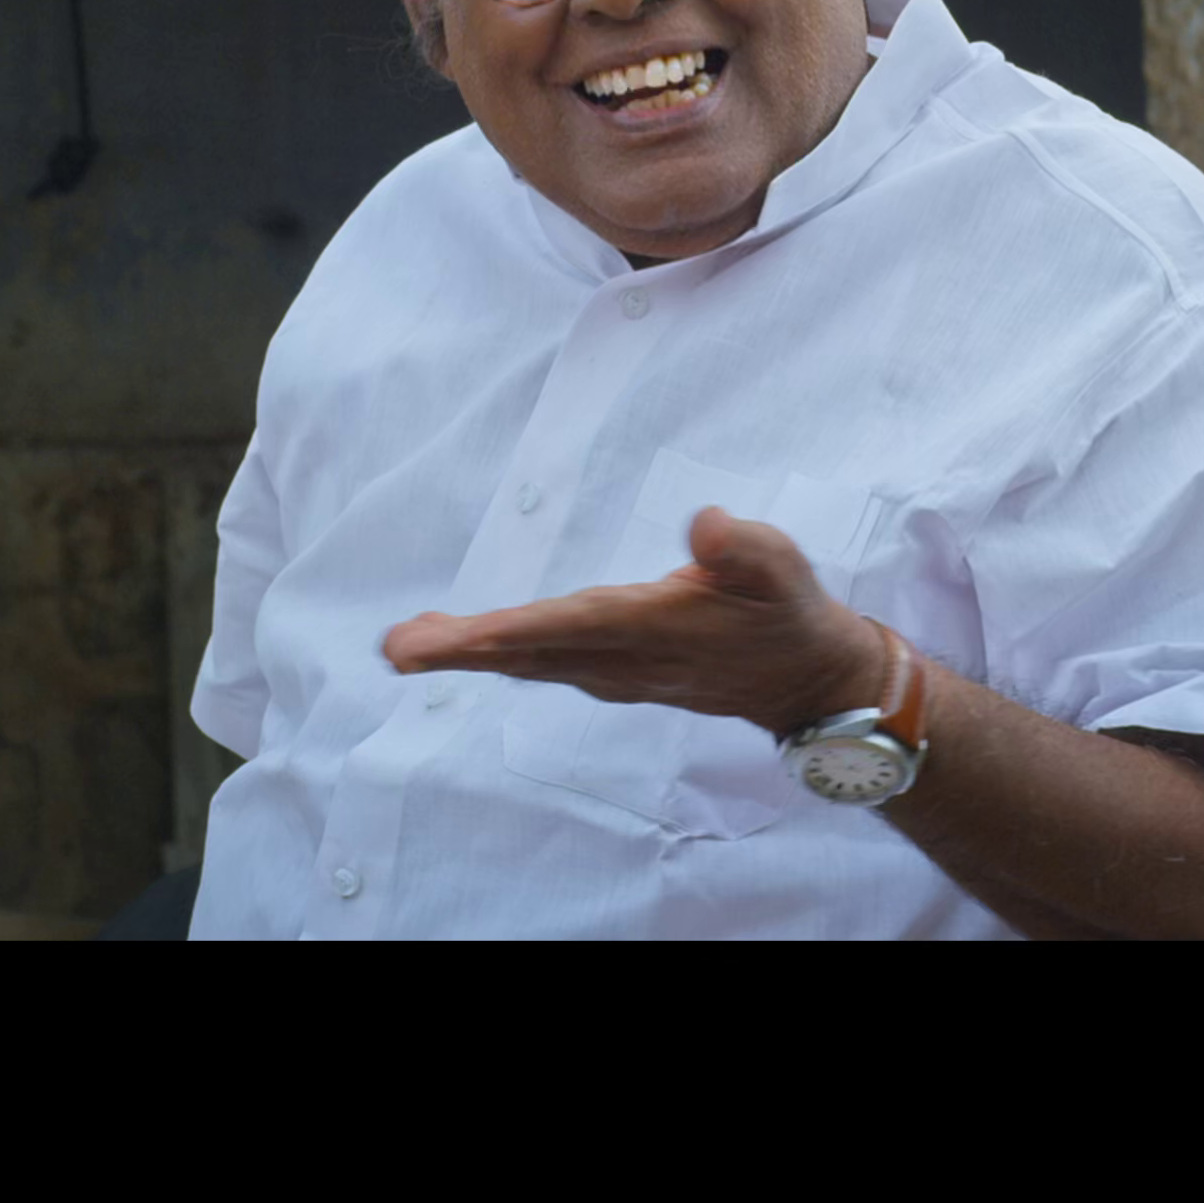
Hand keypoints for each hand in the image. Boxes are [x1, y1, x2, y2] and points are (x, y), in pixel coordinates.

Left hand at [380, 506, 890, 736]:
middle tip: (397, 649)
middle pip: (532, 655)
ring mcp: (617, 674)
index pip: (572, 627)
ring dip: (470, 653)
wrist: (806, 681)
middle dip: (463, 651)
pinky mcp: (614, 674)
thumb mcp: (782, 570)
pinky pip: (544, 665)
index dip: (511, 631)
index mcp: (657, 629)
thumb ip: (744, 548)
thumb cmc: (787, 613)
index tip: (456, 636)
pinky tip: (466, 644)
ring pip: (532, 664)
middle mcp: (625, 660)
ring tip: (408, 642)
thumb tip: (706, 523)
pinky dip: (500, 654)